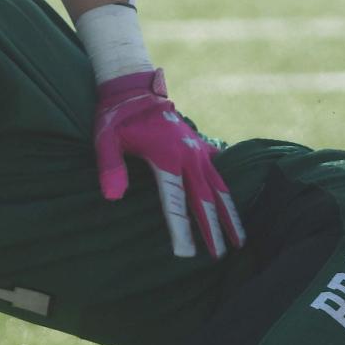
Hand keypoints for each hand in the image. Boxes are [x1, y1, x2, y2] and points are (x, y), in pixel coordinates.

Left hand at [93, 69, 243, 259]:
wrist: (134, 87)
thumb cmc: (116, 116)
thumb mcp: (105, 139)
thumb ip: (110, 167)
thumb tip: (113, 196)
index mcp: (166, 157)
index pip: (176, 202)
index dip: (182, 229)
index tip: (187, 254)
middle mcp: (188, 156)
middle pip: (205, 199)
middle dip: (214, 230)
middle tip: (220, 256)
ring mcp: (197, 150)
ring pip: (220, 188)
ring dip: (230, 214)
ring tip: (240, 241)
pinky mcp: (200, 145)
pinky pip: (219, 168)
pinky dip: (228, 187)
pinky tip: (235, 203)